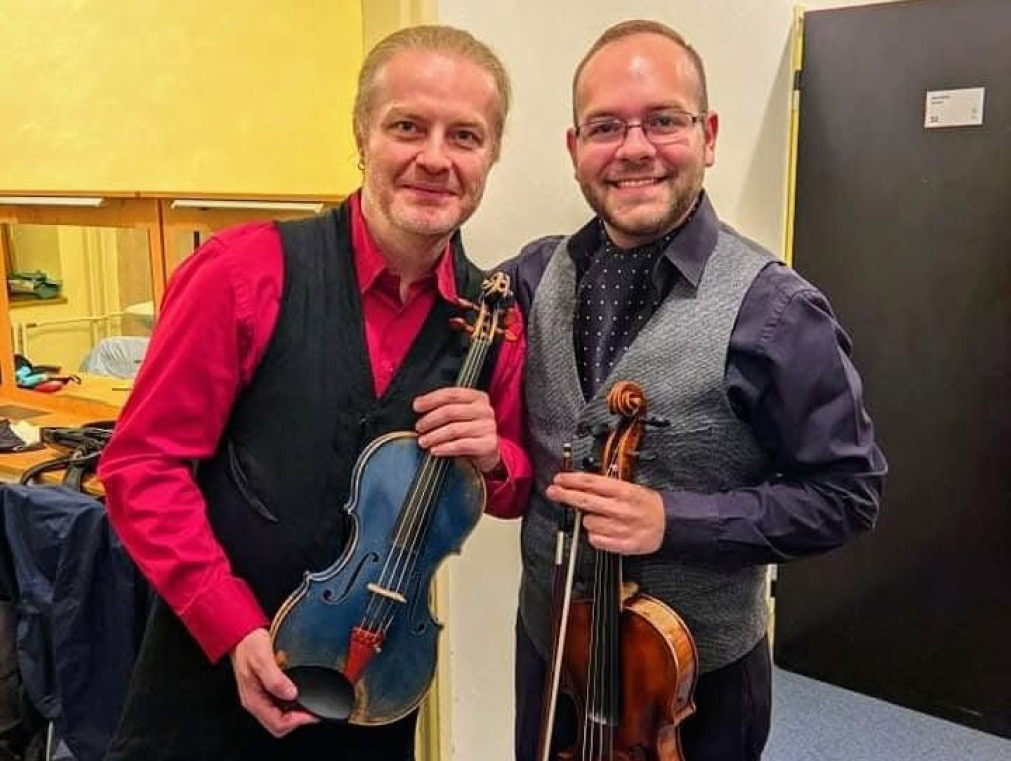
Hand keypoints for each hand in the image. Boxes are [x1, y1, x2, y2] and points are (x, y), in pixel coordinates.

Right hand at [229, 628, 318, 736]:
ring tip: (308, 704)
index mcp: (253, 699)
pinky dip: (289, 706)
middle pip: (278, 725)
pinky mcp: (262, 691)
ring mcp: (258, 697)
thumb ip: (276, 679)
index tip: (312, 714)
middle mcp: (255, 702)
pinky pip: (277, 706)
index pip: (277, 723)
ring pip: (278, 718)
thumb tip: (291, 694)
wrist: (241, 635)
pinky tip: (297, 696)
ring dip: (294, 715)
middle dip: (297, 721)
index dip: (297, 722)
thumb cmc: (249, 644)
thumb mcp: (263, 659)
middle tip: (313, 711)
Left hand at [413, 387, 500, 472]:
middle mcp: (485, 410)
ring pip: (454, 429)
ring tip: (423, 441)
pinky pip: (462, 445)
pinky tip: (435, 450)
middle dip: (430, 420)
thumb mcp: (459, 415)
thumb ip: (444, 407)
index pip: (451, 394)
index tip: (416, 406)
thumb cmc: (468, 431)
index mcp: (477, 397)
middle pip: (450, 411)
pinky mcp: (489, 444)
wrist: (486, 453)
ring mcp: (488, 427)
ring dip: (434, 436)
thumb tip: (418, 404)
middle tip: (419, 428)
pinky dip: (445, 448)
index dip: (431, 399)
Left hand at [546, 472, 664, 554]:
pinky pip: (595, 539)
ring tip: (601, 517)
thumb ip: (605, 487)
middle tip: (553, 491)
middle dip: (564, 495)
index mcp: (624, 491)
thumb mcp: (629, 487)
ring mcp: (620, 528)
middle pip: (584, 501)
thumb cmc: (645, 504)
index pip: (591, 482)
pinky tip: (604, 530)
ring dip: (588, 519)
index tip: (559, 478)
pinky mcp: (621, 545)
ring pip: (587, 522)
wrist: (668, 524)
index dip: (571, 480)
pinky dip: (595, 535)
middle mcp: (621, 509)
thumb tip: (579, 484)